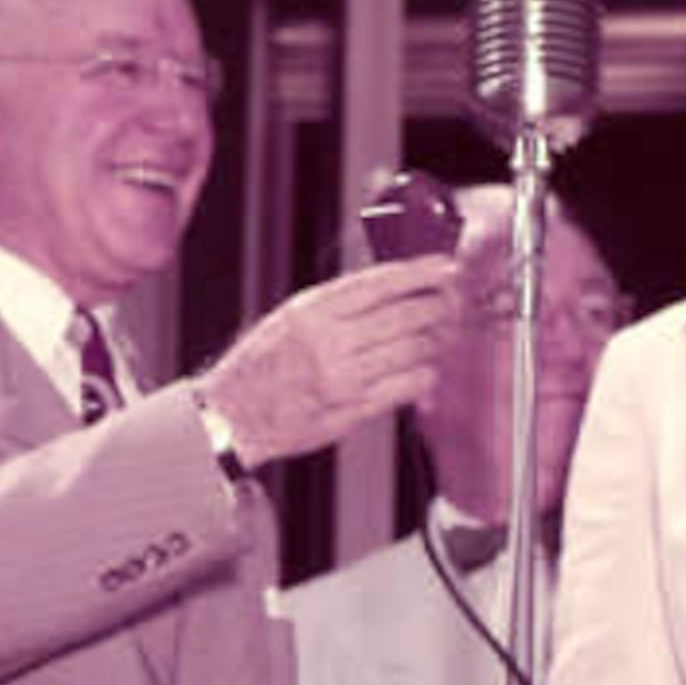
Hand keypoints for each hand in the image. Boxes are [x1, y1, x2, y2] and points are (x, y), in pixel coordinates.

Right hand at [201, 260, 458, 466]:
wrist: (234, 417)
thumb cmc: (259, 367)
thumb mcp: (289, 318)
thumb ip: (335, 303)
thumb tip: (387, 286)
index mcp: (312, 311)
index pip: (380, 283)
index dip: (420, 272)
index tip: (444, 267)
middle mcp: (329, 342)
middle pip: (405, 315)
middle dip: (439, 305)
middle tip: (451, 302)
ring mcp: (342, 378)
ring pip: (412, 350)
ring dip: (436, 340)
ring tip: (443, 334)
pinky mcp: (352, 410)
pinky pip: (404, 387)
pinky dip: (423, 375)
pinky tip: (425, 369)